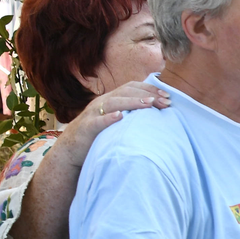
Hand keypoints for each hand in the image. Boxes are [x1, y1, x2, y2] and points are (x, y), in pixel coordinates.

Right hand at [55, 81, 169, 166]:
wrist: (71, 150)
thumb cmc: (99, 136)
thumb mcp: (117, 121)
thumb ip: (131, 115)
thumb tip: (156, 113)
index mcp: (111, 99)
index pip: (132, 87)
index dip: (150, 89)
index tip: (168, 96)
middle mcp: (102, 103)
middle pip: (126, 92)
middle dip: (147, 95)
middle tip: (166, 101)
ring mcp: (93, 114)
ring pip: (113, 102)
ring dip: (133, 102)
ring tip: (149, 103)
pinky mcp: (86, 128)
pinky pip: (97, 121)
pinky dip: (108, 118)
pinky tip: (120, 117)